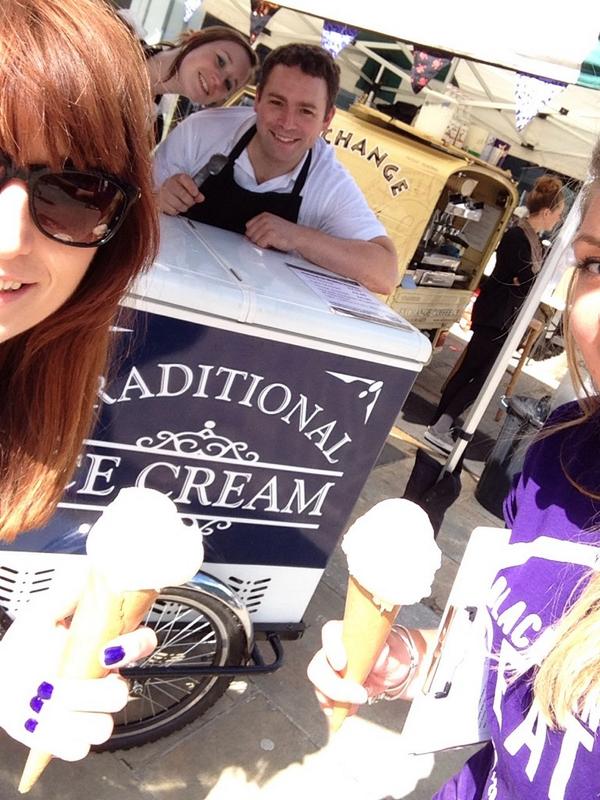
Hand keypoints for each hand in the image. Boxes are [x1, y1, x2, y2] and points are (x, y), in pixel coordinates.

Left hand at [0, 583, 156, 760]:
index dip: (135, 647)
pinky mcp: (74, 741)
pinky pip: (82, 749)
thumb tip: (90, 567)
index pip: (143, 644)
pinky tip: (45, 723)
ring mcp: (91, 714)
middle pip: (124, 695)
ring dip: (74, 716)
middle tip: (63, 683)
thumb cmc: (22, 648)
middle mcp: (103, 683)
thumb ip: (68, 591)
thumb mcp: (42, 613)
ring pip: (105, 727)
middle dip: (91, 692)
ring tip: (48, 704)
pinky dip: (61, 738)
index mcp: (104, 650)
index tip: (109, 649)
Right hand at [157, 174, 203, 214]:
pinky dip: (177, 211)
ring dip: (184, 207)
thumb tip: (200, 198)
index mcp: (178, 177)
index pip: (184, 180)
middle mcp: (169, 184)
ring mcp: (164, 193)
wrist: (166, 191)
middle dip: (190, 201)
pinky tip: (176, 206)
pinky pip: (173, 211)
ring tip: (184, 204)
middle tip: (191, 202)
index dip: (192, 188)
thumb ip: (196, 192)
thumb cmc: (179, 188)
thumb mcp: (189, 187)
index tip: (195, 193)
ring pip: (178, 204)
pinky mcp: (161, 203)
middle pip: (183, 194)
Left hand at [245, 212, 300, 251]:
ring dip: (262, 243)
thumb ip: (259, 228)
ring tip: (272, 241)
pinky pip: (260, 244)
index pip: (248, 226)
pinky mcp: (270, 235)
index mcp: (264, 215)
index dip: (254, 234)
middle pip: (249, 234)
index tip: (261, 236)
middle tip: (268, 240)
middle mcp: (265, 219)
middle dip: (257, 239)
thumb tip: (247, 237)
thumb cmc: (286, 233)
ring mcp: (267, 226)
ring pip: (254, 240)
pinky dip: (266, 246)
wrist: (299, 236)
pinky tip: (273, 243)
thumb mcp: (271, 225)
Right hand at [307, 620, 414, 718]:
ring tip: (356, 705)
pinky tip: (349, 710)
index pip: (330, 633)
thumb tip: (378, 658)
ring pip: (320, 684)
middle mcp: (336, 651)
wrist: (402, 671)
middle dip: (334, 685)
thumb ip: (385, 654)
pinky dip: (335, 709)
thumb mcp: (396, 651)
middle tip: (358, 694)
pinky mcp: (337, 690)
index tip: (341, 664)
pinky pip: (326, 700)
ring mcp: (334, 671)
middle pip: (319, 665)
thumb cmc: (396, 654)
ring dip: (335, 699)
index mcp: (349, 633)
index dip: (331, 648)